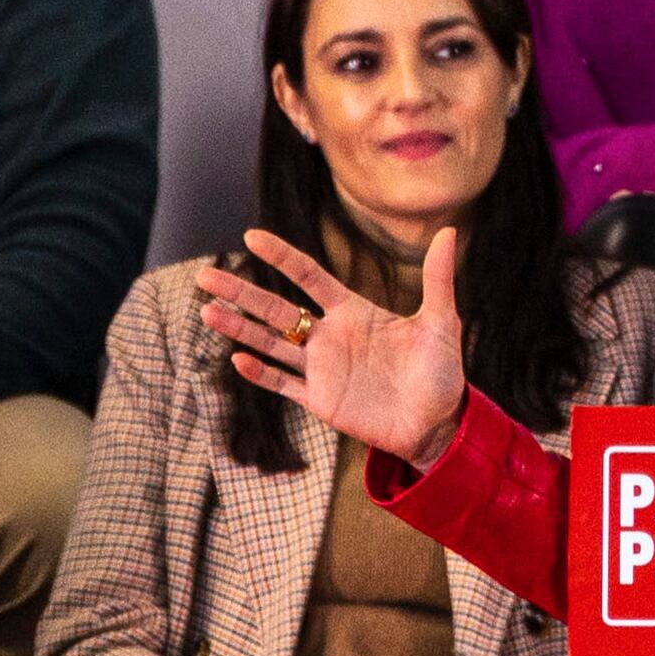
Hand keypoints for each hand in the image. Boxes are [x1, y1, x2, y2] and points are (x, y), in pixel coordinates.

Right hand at [210, 228, 472, 468]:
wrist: (438, 424)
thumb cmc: (442, 371)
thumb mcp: (441, 322)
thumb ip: (438, 279)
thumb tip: (450, 232)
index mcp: (354, 311)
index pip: (309, 276)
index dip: (282, 257)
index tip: (251, 235)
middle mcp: (330, 335)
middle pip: (276, 308)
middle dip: (241, 292)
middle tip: (204, 274)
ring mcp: (322, 368)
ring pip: (271, 343)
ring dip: (239, 328)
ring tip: (207, 310)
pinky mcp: (320, 400)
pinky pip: (283, 384)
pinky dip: (261, 374)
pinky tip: (237, 359)